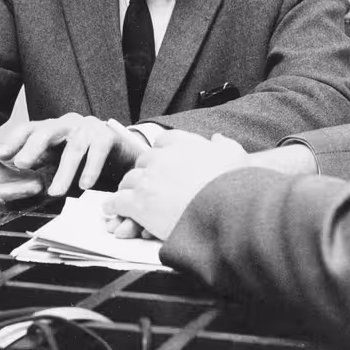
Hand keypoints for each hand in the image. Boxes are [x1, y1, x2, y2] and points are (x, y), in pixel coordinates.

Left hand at [0, 113, 148, 195]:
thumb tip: (17, 178)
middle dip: (33, 147)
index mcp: (53, 128)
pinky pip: (97, 151)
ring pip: (74, 147)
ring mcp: (89, 128)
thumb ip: (42, 164)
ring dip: (64, 171)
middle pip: (48, 130)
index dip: (14, 139)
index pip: (30, 128)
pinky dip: (90, 168)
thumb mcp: (59, 158)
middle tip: (22, 164)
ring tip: (56, 191)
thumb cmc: (85, 155)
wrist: (121, 152)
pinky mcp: (107, 136)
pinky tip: (84, 184)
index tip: (1, 154)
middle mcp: (69, 124)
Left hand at [106, 130, 248, 239]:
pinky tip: (113, 209)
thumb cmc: (232, 185)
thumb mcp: (236, 156)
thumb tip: (218, 138)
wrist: (225, 211)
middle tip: (146, 183)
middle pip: (144, 160)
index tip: (163, 162)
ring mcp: (149, 180)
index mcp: (184, 145)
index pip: (164, 141)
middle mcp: (163, 158)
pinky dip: (115, 206)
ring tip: (127, 197)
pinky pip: (118, 201)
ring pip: (129, 179)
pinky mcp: (140, 203)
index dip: (162, 152)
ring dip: (128, 188)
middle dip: (145, 171)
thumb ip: (224, 144)